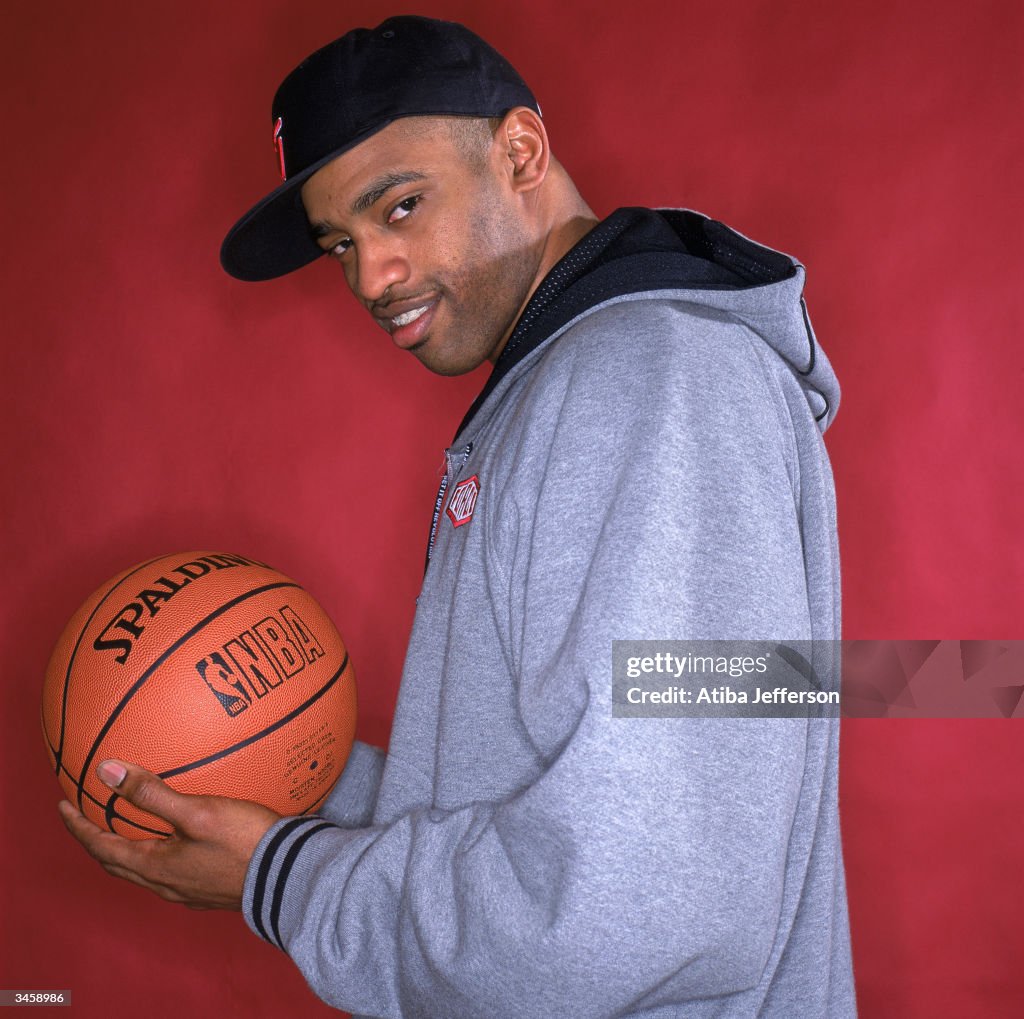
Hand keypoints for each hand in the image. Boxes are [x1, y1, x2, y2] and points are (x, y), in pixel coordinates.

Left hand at [58, 760, 279, 910]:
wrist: (286, 876)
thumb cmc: (243, 841)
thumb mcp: (197, 811)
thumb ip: (151, 793)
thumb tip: (106, 771)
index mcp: (155, 867)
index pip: (101, 847)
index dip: (78, 827)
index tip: (62, 806)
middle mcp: (165, 884)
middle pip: (118, 862)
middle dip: (97, 839)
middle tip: (87, 816)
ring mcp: (187, 891)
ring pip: (143, 870)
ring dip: (127, 848)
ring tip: (127, 826)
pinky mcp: (208, 891)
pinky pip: (170, 872)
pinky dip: (158, 853)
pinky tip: (176, 840)